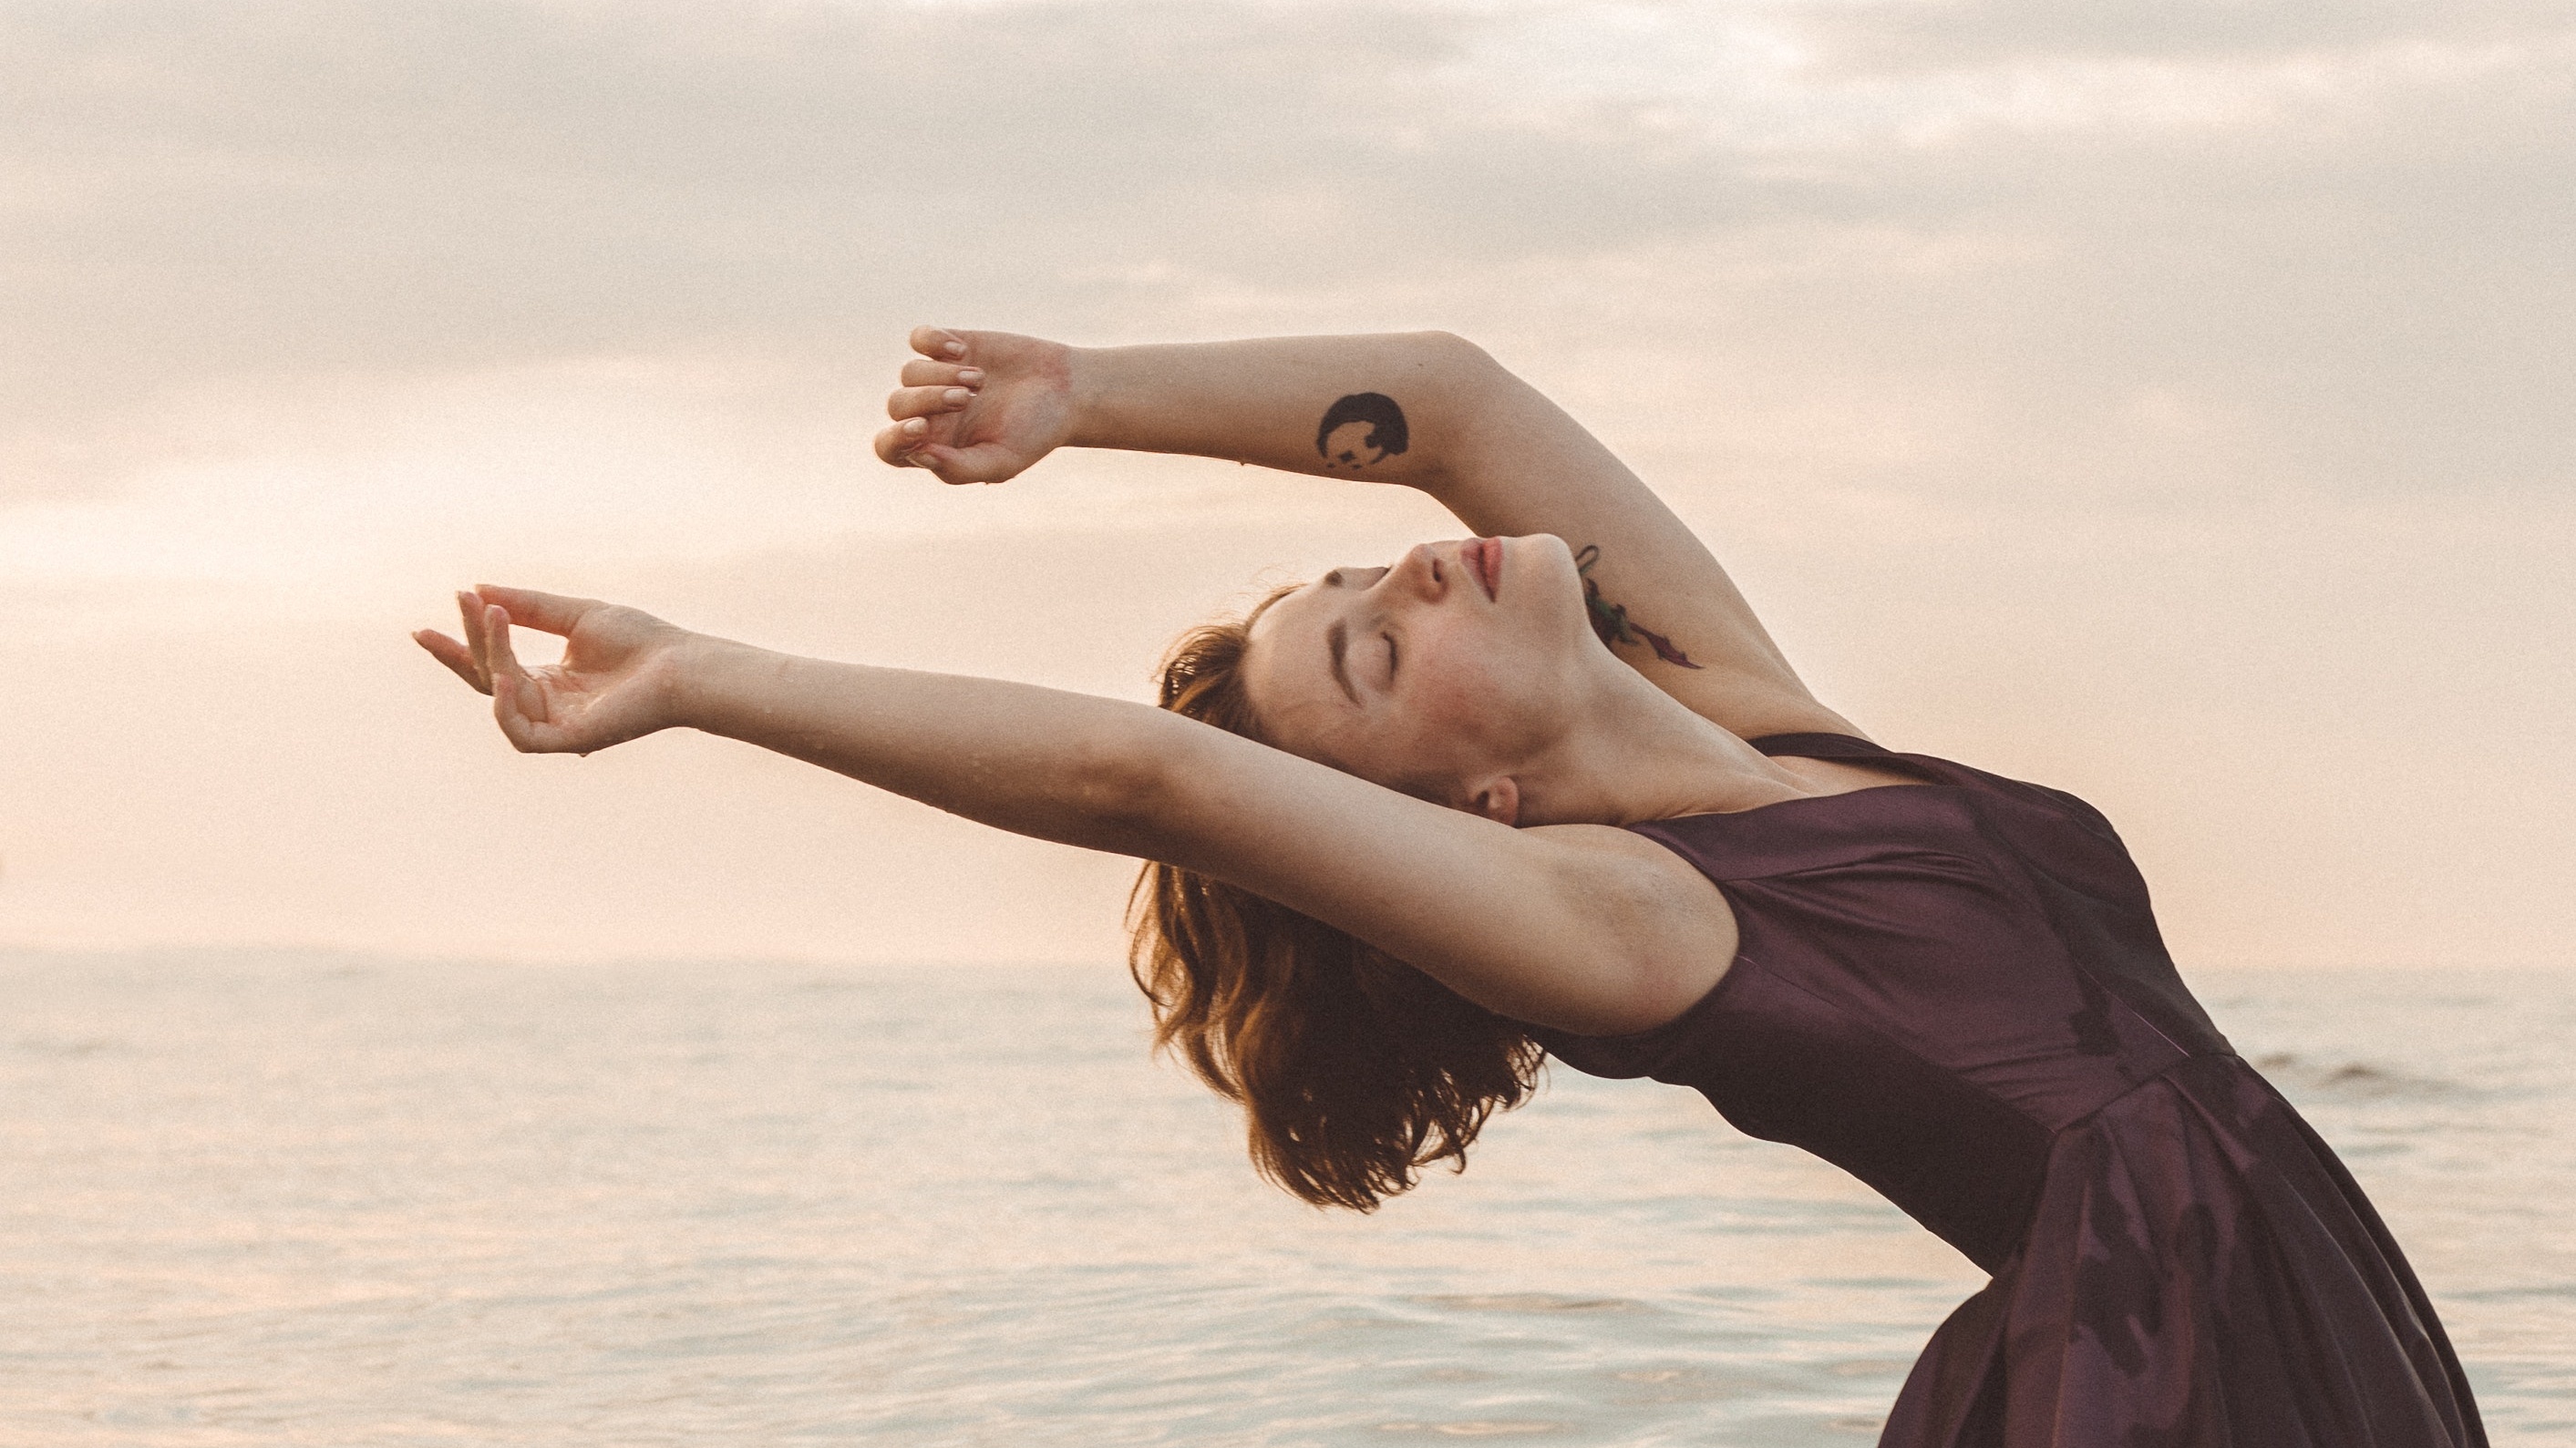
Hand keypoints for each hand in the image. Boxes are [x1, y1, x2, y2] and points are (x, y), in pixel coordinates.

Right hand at [413, 586, 692, 754]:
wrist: (681, 665)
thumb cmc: (640, 641)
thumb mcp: (574, 615)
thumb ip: (528, 606)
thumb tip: (478, 588)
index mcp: (547, 681)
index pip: (489, 666)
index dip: (458, 647)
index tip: (422, 629)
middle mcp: (546, 705)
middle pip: (487, 678)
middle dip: (465, 645)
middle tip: (457, 605)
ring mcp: (555, 725)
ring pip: (499, 695)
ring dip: (490, 655)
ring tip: (493, 616)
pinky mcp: (568, 741)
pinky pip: (520, 734)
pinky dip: (504, 707)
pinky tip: (503, 674)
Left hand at [872, 326, 1074, 484]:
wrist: (1066, 392)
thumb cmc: (1034, 434)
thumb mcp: (1001, 461)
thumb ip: (957, 469)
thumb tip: (916, 454)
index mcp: (935, 447)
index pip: (890, 447)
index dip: (895, 438)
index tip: (922, 427)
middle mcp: (929, 412)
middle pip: (898, 405)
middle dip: (928, 400)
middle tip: (966, 399)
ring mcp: (936, 377)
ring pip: (909, 373)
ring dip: (941, 375)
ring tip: (979, 379)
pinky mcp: (949, 345)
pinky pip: (919, 338)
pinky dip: (933, 341)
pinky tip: (962, 350)